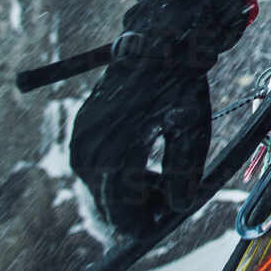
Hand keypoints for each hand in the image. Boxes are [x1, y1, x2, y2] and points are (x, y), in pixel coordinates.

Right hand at [69, 0, 246, 237]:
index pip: (125, 216)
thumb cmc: (179, 85)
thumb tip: (177, 207)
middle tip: (168, 195)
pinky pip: (94, 170)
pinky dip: (116, 174)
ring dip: (127, 193)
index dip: (148, 225)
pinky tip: (143, 161)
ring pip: (100, 190)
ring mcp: (80, 142)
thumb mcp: (190, 129)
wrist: (156, 45)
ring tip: (160, 175)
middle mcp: (89, 153)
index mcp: (116, 156)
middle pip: (108, 207)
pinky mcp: (80, 132)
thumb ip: (182, 174)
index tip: (167, 219)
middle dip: (138, 210)